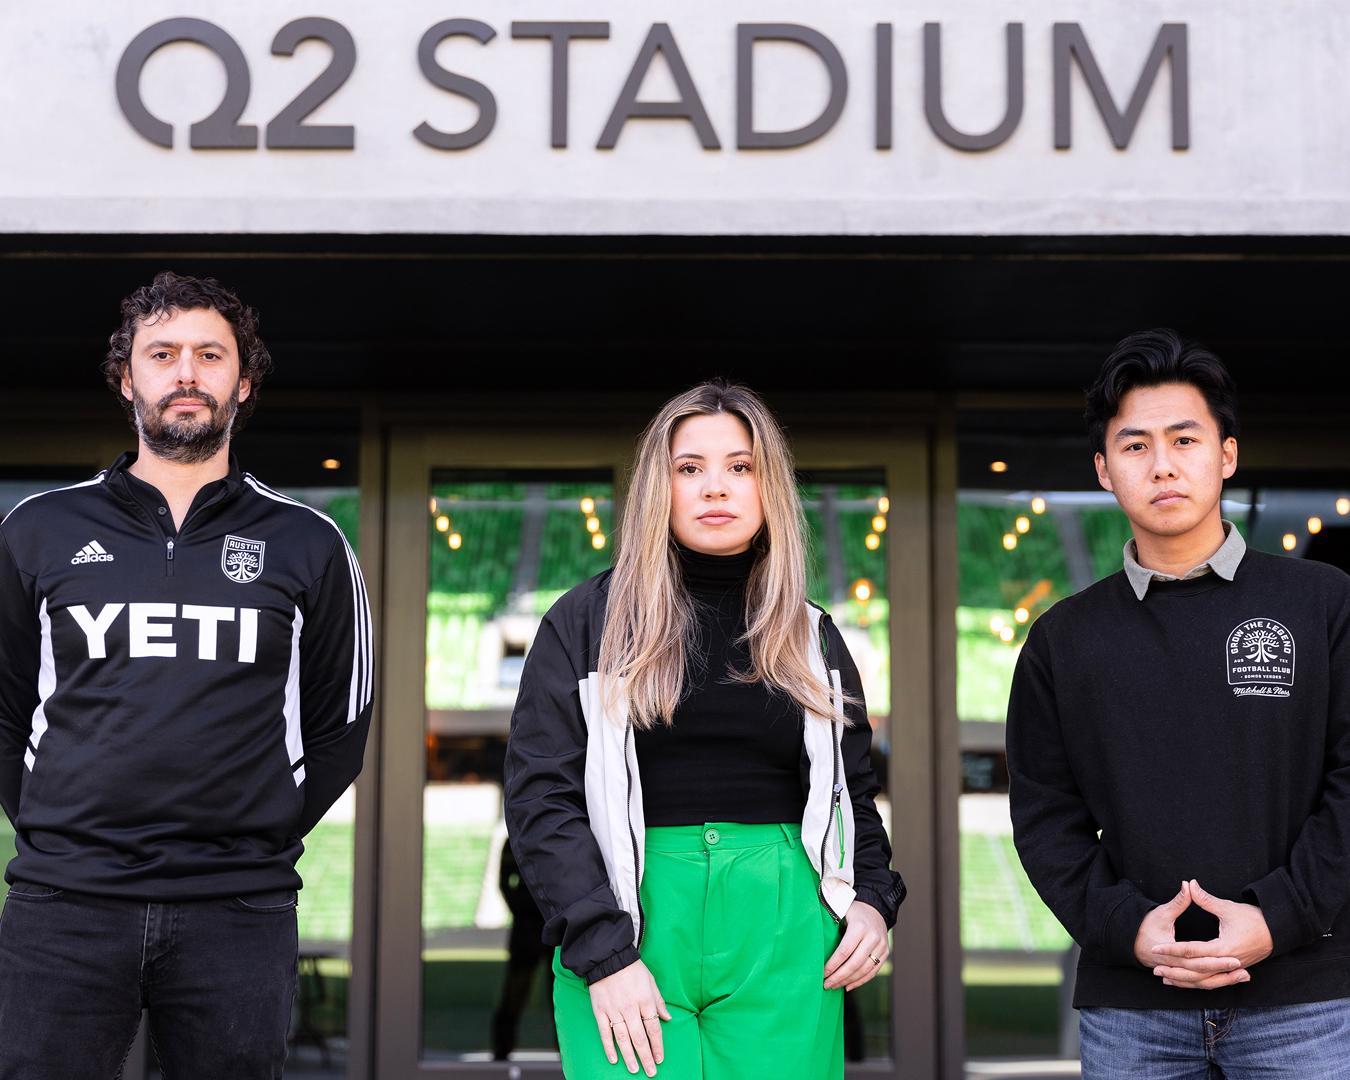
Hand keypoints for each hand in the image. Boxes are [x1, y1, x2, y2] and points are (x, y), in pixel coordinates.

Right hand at [587, 958, 671, 1075]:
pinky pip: (605, 1033)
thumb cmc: (632, 968)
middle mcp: (631, 1008)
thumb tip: (668, 1018)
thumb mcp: (651, 981)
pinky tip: (614, 1059)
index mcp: (645, 1000)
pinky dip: (609, 1047)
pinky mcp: (600, 1011)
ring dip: (629, 1056)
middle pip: (640, 1038)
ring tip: (634, 1069)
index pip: (654, 1028)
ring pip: (623, 1039)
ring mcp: (614, 1011)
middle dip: (646, 1057)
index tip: (660, 1058)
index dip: (657, 1045)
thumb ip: (659, 1001)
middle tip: (650, 1072)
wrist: (607, 957)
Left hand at [824, 900, 889, 991]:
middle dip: (839, 976)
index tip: (823, 973)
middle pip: (855, 963)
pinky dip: (860, 981)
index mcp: (860, 926)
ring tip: (835, 986)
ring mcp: (881, 946)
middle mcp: (873, 937)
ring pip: (864, 970)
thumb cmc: (853, 911)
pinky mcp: (885, 953)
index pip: (845, 951)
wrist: (877, 908)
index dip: (833, 964)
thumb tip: (816, 940)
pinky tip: (848, 986)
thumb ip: (831, 921)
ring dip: (848, 981)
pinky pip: (873, 972)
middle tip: (827, 985)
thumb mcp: (842, 910)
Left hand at [1150, 878, 1271, 988]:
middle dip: (1175, 970)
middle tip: (1154, 969)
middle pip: (1196, 971)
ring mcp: (1232, 969)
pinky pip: (1213, 980)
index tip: (1156, 948)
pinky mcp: (1234, 970)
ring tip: (1164, 978)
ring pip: (1204, 980)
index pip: (1192, 951)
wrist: (1279, 931)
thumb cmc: (1254, 919)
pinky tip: (1184, 981)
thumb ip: (1206, 899)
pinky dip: (1197, 981)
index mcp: (1223, 948)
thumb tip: (1189, 884)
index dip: (1172, 949)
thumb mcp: (1228, 908)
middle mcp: (1227, 962)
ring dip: (1184, 980)